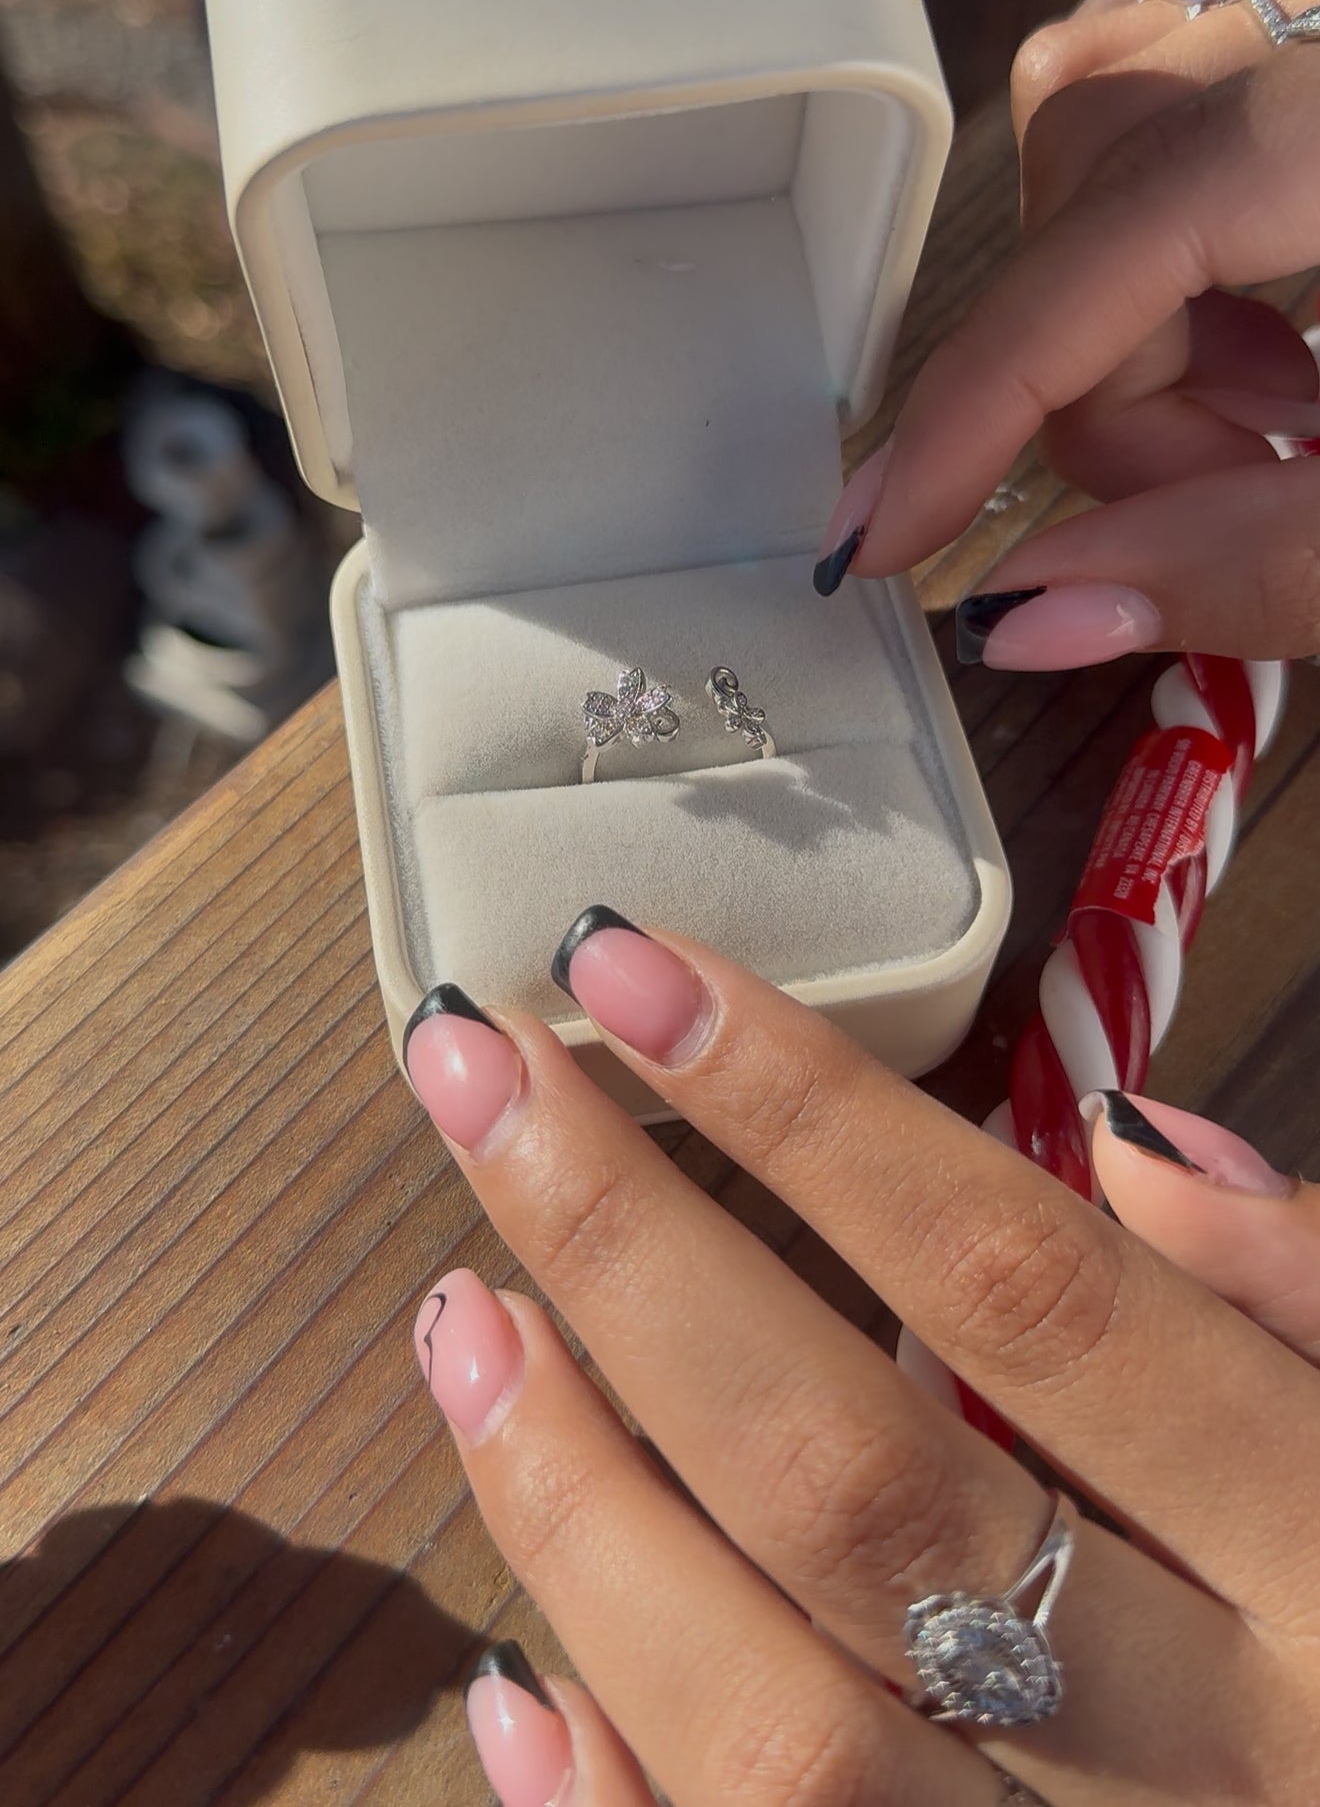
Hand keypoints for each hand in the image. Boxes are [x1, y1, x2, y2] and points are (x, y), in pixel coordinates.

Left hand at [404, 915, 1319, 1803]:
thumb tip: (1135, 1149)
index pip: (1030, 1296)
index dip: (814, 1116)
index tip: (637, 968)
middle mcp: (1208, 1759)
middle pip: (856, 1494)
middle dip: (632, 1261)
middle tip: (478, 1078)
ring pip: (774, 1732)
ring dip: (577, 1512)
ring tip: (462, 1319)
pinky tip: (517, 1677)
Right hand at [813, 0, 1319, 666]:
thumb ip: (1263, 562)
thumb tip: (1029, 614)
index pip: (1085, 270)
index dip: (971, 427)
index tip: (876, 546)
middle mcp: (1305, 8)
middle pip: (1087, 215)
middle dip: (1127, 399)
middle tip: (1248, 485)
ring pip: (1116, 157)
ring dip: (1160, 328)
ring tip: (1289, 415)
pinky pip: (1178, 95)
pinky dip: (1193, 245)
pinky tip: (1290, 327)